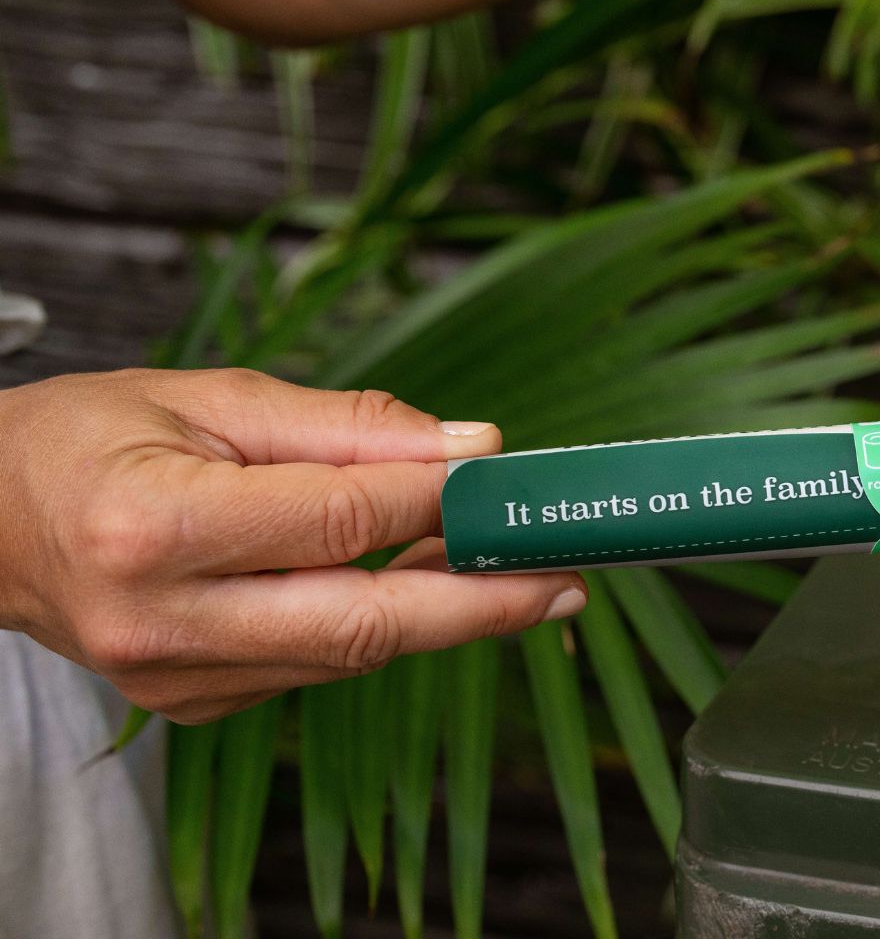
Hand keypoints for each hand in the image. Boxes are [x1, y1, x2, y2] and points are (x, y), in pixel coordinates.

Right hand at [0, 369, 587, 723]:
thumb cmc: (89, 440)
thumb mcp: (210, 396)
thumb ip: (345, 426)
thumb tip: (471, 444)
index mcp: (154, 527)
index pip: (340, 519)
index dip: (438, 498)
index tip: (508, 477)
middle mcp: (163, 620)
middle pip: (362, 624)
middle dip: (482, 605)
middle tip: (568, 582)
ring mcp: (176, 679)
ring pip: (350, 653)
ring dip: (442, 615)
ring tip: (515, 573)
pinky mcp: (193, 705)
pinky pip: (316, 667)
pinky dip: (376, 628)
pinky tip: (421, 590)